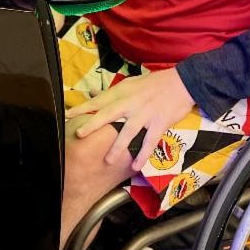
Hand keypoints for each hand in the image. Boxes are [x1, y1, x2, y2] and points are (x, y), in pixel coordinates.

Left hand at [64, 68, 196, 172]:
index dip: (83, 108)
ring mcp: (145, 114)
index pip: (99, 100)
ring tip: (106, 161)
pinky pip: (149, 142)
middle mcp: (131, 102)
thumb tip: (92, 94)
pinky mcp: (159, 123)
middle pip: (109, 114)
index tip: (67, 115)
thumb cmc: (154, 83)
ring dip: (117, 147)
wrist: (182, 82)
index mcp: (123, 92)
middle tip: (80, 135)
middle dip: (94, 124)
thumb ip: (112, 92)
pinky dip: (142, 155)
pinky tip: (135, 166)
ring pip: (128, 132)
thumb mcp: (131, 83)